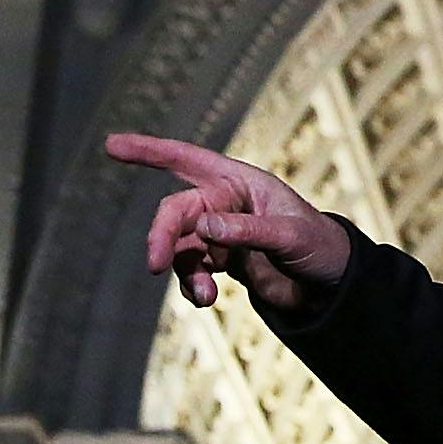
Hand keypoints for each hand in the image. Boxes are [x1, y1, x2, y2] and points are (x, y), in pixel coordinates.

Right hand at [105, 132, 351, 313]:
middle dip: (162, 236)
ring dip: (184, 272)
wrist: (330, 283)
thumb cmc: (319, 246)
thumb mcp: (290, 236)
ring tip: (204, 297)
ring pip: (181, 247)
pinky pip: (191, 271)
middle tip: (153, 264)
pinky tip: (205, 299)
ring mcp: (220, 233)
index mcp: (241, 182)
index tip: (113, 144)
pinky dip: (192, 286)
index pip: (187, 159)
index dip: (150, 150)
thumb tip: (203, 225)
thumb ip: (247, 230)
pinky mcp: (220, 261)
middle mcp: (225, 203)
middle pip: (176, 212)